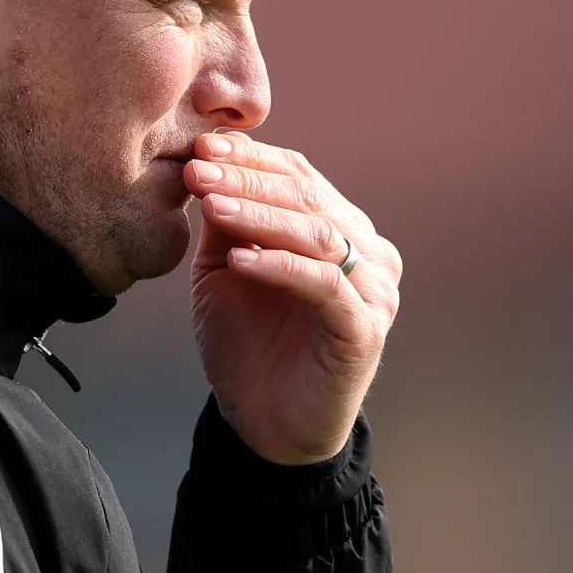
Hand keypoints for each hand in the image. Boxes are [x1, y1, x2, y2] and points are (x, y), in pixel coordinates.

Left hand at [182, 132, 401, 464]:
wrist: (265, 426)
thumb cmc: (248, 345)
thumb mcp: (226, 271)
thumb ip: (225, 221)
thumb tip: (204, 160)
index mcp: (340, 229)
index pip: (299, 176)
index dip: (252, 158)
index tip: (201, 145)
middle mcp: (368, 252)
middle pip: (308, 198)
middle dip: (248, 179)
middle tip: (198, 167)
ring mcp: (373, 290)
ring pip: (317, 234)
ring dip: (259, 215)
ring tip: (210, 203)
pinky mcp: (364, 329)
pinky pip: (323, 285)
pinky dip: (280, 266)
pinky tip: (240, 259)